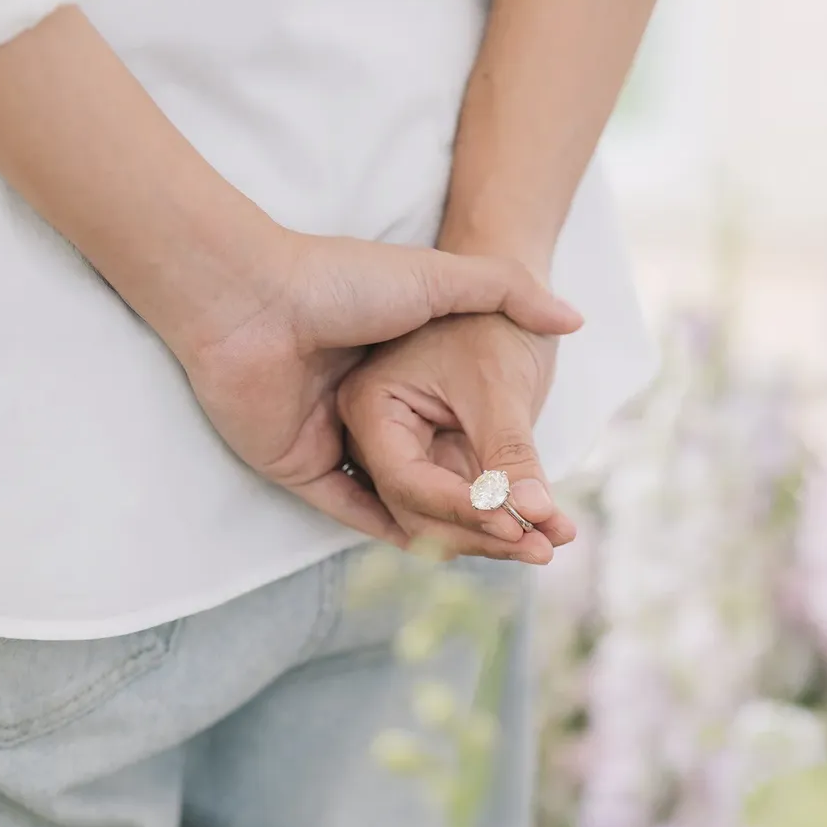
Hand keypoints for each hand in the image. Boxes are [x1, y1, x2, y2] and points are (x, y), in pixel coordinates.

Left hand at [176, 235, 581, 545]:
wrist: (252, 292)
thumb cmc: (342, 279)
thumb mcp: (441, 282)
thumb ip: (508, 292)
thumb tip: (573, 318)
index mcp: (402, 378)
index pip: (468, 442)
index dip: (513, 476)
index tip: (555, 504)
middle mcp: (372, 417)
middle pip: (444, 483)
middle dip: (496, 518)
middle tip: (544, 543)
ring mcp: (336, 445)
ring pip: (405, 505)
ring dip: (458, 531)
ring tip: (510, 547)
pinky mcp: (300, 469)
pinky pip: (355, 513)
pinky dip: (399, 533)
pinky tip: (449, 547)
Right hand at [337, 313, 576, 563]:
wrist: (508, 304)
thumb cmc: (494, 324)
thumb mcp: (501, 384)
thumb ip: (510, 452)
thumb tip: (535, 513)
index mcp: (371, 408)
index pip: (406, 482)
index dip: (461, 510)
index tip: (515, 525)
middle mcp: (380, 440)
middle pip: (419, 514)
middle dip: (484, 534)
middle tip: (544, 547)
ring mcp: (411, 457)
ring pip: (444, 522)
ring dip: (500, 537)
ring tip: (557, 537)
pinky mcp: (443, 467)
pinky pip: (469, 510)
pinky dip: (508, 522)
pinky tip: (553, 528)